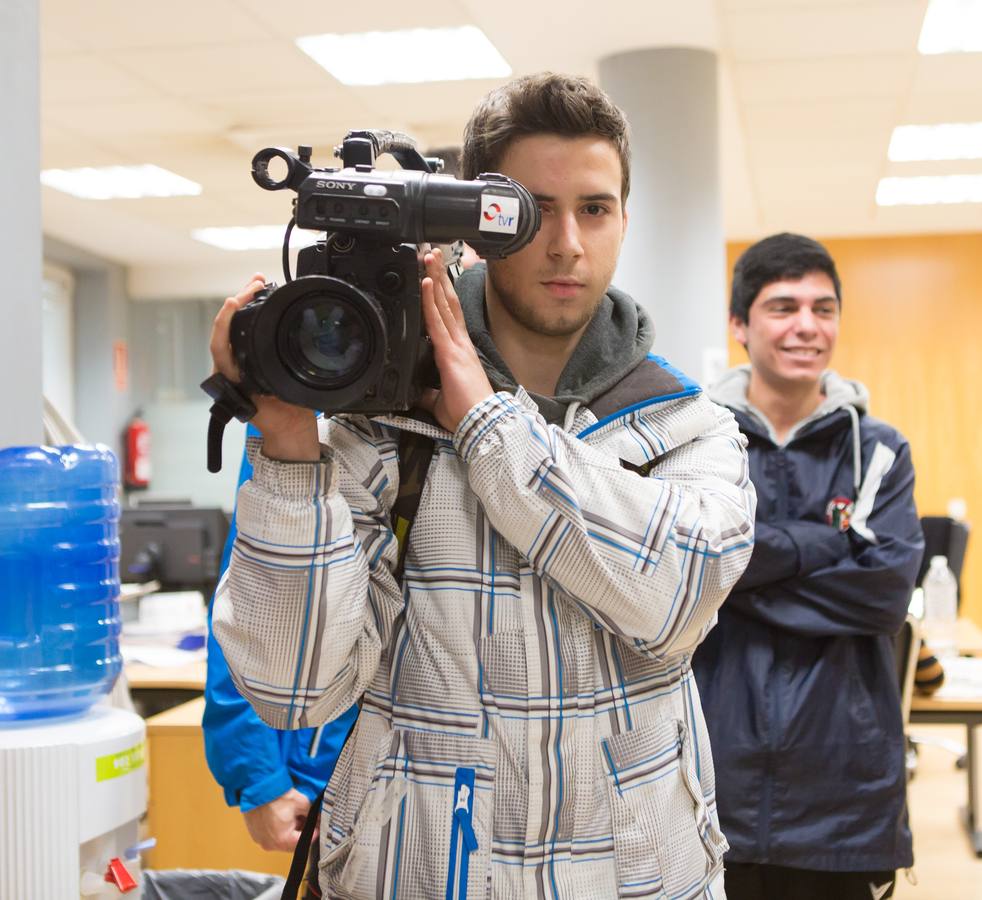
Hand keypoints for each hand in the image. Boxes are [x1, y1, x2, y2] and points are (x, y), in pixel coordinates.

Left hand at [209, 273, 319, 460]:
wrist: (290, 431)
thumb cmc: (282, 421)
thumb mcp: (279, 401)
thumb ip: (269, 385)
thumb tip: (271, 366)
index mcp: (233, 379)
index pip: (219, 345)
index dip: (224, 322)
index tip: (235, 301)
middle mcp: (233, 368)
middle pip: (227, 328)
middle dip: (240, 300)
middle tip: (257, 283)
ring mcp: (242, 362)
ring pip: (237, 327)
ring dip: (247, 302)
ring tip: (259, 282)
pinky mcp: (254, 358)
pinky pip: (249, 331)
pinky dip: (256, 312)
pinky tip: (264, 298)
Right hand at [241, 787, 313, 851]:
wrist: (258, 786)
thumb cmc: (277, 794)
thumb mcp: (301, 803)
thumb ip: (313, 814)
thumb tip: (319, 819)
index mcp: (282, 840)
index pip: (304, 841)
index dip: (313, 832)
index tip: (317, 825)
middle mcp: (269, 844)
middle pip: (291, 843)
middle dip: (300, 831)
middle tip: (305, 818)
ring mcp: (260, 839)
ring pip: (281, 839)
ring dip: (289, 830)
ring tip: (292, 814)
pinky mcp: (255, 833)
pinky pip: (270, 835)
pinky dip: (277, 828)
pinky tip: (281, 815)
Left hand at [419, 248, 493, 431]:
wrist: (481, 424)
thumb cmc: (466, 414)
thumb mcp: (440, 400)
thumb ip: (429, 392)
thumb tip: (419, 392)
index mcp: (459, 352)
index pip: (449, 316)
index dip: (441, 295)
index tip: (435, 276)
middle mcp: (460, 344)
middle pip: (448, 302)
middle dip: (440, 276)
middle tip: (431, 254)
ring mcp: (456, 345)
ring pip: (444, 304)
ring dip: (435, 278)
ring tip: (428, 256)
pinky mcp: (450, 352)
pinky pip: (437, 320)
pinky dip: (430, 300)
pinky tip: (426, 282)